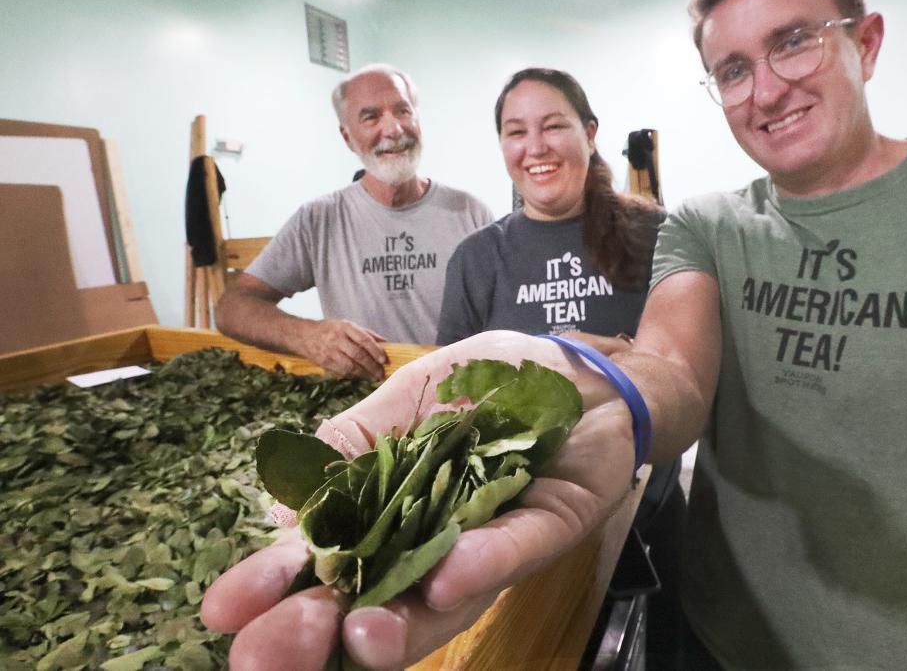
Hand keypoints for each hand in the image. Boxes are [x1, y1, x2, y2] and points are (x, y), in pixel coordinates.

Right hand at [201, 330, 633, 669]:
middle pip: (375, 603)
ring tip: (357, 639)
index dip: (280, 586)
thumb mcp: (407, 397)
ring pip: (443, 598)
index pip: (330, 563)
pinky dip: (480, 564)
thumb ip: (353, 442)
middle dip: (319, 633)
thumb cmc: (490, 384)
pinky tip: (441, 579)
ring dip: (400, 624)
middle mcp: (435, 545)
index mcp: (393, 516)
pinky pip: (513, 549)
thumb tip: (283, 502)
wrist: (580, 368)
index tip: (223, 609)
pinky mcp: (547, 528)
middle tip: (265, 658)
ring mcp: (491, 544)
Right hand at [297, 318, 387, 379]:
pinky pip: (342, 372)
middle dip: (372, 366)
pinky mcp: (324, 362)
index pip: (364, 339)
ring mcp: (330, 351)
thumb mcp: (346, 325)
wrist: (302, 335)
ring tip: (374, 377)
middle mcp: (337, 338)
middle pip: (358, 354)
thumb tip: (386, 343)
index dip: (376, 350)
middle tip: (381, 373)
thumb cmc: (329, 329)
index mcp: (345, 327)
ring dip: (364, 374)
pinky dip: (354, 376)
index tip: (384, 360)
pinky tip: (361, 377)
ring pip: (350, 366)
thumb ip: (366, 333)